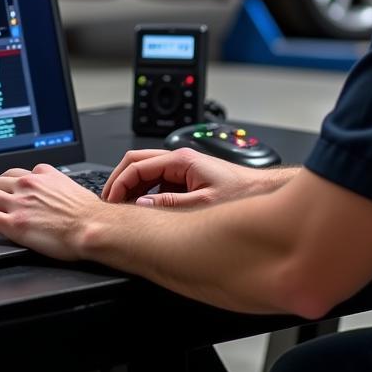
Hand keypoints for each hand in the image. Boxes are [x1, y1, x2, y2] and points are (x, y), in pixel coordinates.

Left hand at [0, 164, 104, 259]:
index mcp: (44, 175)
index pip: (17, 173)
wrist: (93, 226)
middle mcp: (28, 184)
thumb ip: (58, 188)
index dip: (7, 183)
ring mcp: (19, 203)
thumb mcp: (74, 190)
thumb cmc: (90, 214)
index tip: (3, 190)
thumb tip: (57, 195)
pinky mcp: (13, 223)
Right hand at [102, 147, 272, 207]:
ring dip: (131, 188)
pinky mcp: (186, 178)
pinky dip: (144, 193)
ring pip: (145, 172)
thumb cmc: (241, 193)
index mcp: (181, 160)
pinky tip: (143, 210)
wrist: (261, 190)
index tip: (110, 201)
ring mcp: (182, 168)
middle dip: (119, 181)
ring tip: (123, 210)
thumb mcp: (204, 203)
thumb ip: (171, 205)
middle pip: (137, 162)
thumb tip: (142, 206)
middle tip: (110, 203)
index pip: (137, 165)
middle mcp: (179, 160)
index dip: (119, 183)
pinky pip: (157, 181)